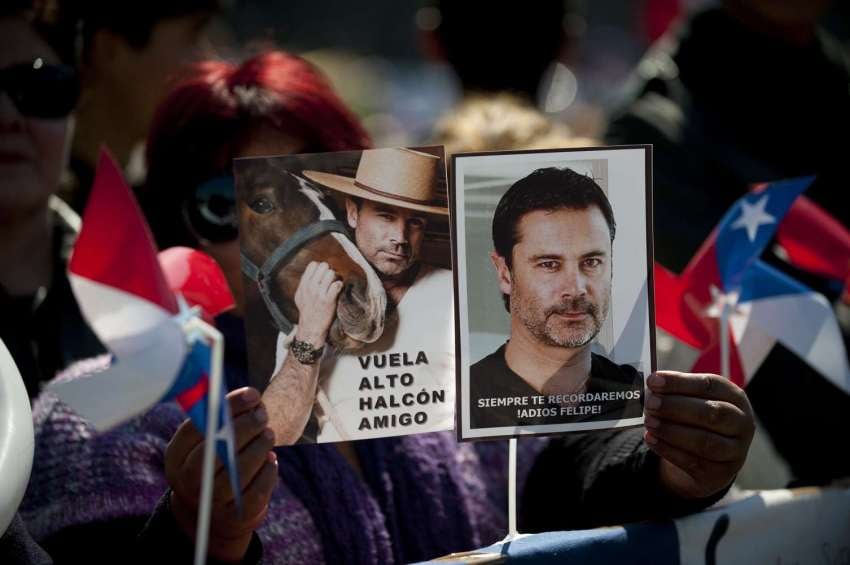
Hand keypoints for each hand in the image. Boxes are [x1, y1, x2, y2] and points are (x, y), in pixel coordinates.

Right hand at [165, 387, 277, 561]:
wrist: (211, 514)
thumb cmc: (212, 462)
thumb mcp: (203, 442)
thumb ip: (219, 419)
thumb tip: (251, 396)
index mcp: (176, 457)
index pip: (198, 427)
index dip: (228, 407)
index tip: (252, 393)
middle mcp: (188, 482)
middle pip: (216, 451)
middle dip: (245, 427)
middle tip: (262, 414)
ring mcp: (211, 502)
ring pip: (239, 471)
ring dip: (259, 446)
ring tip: (268, 434)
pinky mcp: (236, 516)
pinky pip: (256, 491)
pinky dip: (268, 471)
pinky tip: (270, 459)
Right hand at [294, 261, 342, 346]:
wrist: (311, 327)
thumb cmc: (307, 311)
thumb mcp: (299, 296)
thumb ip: (304, 283)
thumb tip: (312, 271)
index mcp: (303, 284)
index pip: (313, 265)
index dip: (320, 268)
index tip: (323, 275)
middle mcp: (310, 287)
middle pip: (324, 266)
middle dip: (329, 271)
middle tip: (331, 280)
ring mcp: (319, 293)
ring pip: (331, 273)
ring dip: (336, 278)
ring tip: (335, 285)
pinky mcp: (328, 300)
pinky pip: (337, 284)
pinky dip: (340, 285)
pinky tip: (338, 290)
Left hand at [643, 371, 754, 499]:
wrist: (707, 459)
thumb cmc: (695, 420)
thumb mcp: (691, 402)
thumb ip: (674, 393)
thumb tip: (649, 386)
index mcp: (735, 397)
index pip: (709, 385)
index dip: (680, 382)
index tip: (653, 381)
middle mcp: (741, 423)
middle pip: (712, 413)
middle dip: (676, 407)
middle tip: (650, 403)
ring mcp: (735, 451)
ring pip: (705, 441)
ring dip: (672, 431)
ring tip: (649, 422)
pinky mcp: (720, 474)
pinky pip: (694, 462)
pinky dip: (668, 450)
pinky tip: (651, 439)